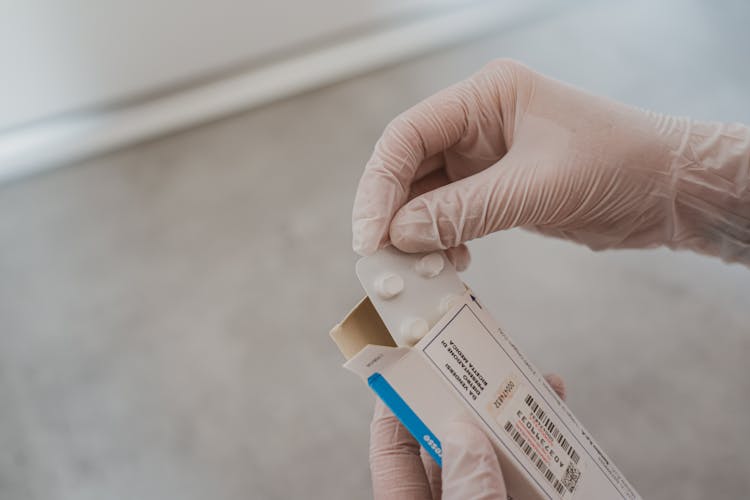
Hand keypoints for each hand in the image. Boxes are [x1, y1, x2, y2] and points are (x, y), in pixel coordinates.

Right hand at [352, 59, 749, 264]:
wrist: (668, 189)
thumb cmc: (617, 164)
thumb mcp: (535, 186)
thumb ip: (464, 210)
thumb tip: (400, 235)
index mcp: (484, 97)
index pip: (408, 135)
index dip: (380, 184)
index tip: (370, 233)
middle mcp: (478, 123)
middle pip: (410, 166)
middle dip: (391, 213)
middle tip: (380, 259)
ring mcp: (485, 158)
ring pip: (427, 196)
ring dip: (415, 233)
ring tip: (413, 269)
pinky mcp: (497, 188)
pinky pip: (452, 214)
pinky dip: (442, 240)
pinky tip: (449, 264)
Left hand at [369, 374, 565, 499]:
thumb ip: (467, 490)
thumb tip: (463, 432)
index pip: (393, 446)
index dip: (399, 400)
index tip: (413, 358)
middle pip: (450, 445)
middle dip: (472, 402)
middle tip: (490, 363)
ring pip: (492, 462)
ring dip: (517, 426)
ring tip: (541, 390)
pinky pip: (521, 484)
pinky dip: (542, 462)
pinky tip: (561, 438)